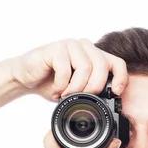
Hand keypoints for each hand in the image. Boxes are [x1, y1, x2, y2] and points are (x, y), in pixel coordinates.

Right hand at [7, 38, 127, 101]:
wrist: (26, 78)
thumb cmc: (52, 84)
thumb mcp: (77, 91)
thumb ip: (93, 92)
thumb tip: (110, 102)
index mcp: (94, 56)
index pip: (117, 63)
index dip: (120, 78)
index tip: (115, 94)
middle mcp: (85, 47)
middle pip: (102, 66)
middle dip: (94, 88)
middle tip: (82, 99)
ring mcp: (71, 45)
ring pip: (86, 67)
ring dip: (76, 88)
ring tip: (65, 96)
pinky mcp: (56, 48)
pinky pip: (66, 69)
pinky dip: (61, 85)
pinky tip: (55, 91)